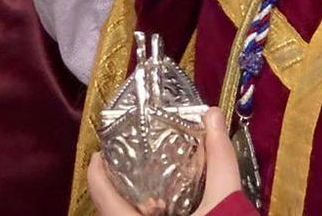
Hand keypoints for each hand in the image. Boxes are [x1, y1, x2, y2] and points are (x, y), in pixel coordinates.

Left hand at [86, 107, 244, 214]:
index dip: (97, 169)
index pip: (101, 194)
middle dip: (116, 185)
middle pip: (109, 210)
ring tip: (147, 186)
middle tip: (130, 161)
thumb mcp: (224, 203)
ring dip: (129, 206)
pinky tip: (164, 211)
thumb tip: (211, 115)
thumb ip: (219, 159)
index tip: (104, 150)